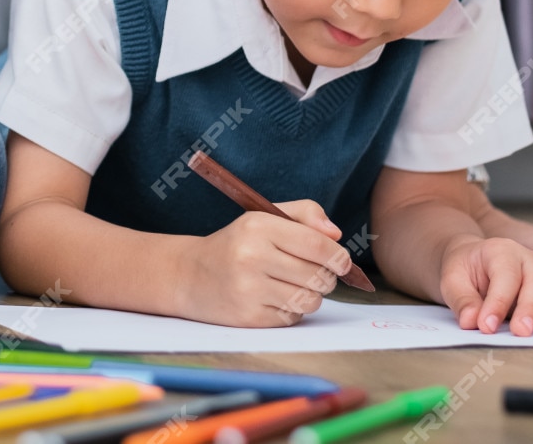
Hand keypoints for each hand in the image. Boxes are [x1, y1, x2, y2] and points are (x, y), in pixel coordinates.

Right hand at [175, 200, 354, 326]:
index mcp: (257, 227)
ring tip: (291, 285)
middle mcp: (252, 257)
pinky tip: (272, 298)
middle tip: (313, 272)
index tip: (342, 261)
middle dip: (325, 277)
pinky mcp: (249, 317)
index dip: (338, 256)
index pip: (316, 245)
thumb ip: (304, 215)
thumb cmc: (236, 245)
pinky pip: (293, 317)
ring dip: (309, 295)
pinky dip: (291, 310)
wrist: (190, 275)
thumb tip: (336, 235)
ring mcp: (249, 289)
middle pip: (319, 276)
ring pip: (311, 300)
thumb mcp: (263, 218)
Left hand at [439, 235, 532, 335]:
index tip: (483, 324)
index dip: (495, 302)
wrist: (471, 262)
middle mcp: (532, 263)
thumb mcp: (451, 277)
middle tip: (519, 331)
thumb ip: (461, 298)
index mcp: (504, 252)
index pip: (504, 277)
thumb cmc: (463, 269)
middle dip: (529, 309)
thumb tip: (472, 321)